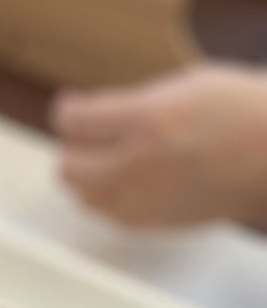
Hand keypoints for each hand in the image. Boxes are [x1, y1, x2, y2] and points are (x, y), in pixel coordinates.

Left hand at [51, 63, 266, 227]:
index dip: (67, 110)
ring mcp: (143, 199)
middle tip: (91, 133)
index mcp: (148, 120)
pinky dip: (106, 195)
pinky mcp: (151, 222)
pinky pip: (105, 212)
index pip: (75, 121)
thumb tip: (87, 117)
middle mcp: (138, 164)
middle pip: (68, 164)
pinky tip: (128, 178)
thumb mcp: (185, 85)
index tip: (71, 106)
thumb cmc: (241, 112)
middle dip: (74, 145)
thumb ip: (130, 104)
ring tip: (110, 156)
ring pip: (81, 194)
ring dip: (86, 173)